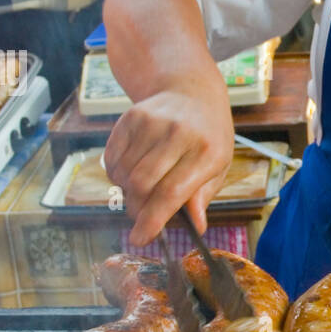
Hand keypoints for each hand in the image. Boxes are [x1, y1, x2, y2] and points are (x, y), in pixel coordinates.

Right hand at [104, 81, 233, 246]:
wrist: (192, 92)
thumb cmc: (208, 137)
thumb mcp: (218, 167)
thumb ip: (202, 197)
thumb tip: (196, 227)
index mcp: (207, 151)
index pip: (172, 192)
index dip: (153, 220)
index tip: (140, 239)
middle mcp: (178, 133)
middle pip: (143, 184)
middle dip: (137, 209)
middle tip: (141, 216)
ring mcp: (152, 122)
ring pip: (124, 173)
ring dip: (126, 191)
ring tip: (140, 190)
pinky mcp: (131, 117)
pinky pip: (112, 157)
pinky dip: (116, 174)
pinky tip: (130, 171)